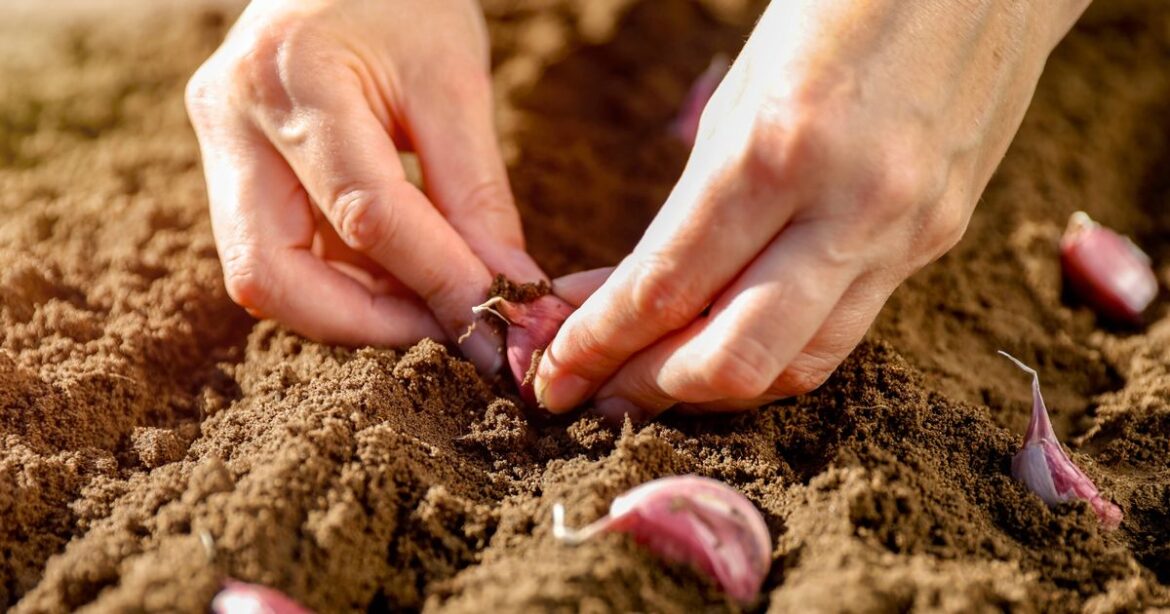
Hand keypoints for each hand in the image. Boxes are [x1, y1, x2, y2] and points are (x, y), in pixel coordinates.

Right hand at [185, 0, 542, 371]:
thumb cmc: (406, 0)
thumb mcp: (455, 83)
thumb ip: (475, 196)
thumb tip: (501, 295)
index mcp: (292, 75)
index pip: (363, 213)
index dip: (434, 281)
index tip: (495, 323)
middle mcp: (232, 116)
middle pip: (271, 272)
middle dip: (365, 322)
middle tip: (448, 327)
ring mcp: (219, 144)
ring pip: (266, 275)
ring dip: (355, 308)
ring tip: (433, 297)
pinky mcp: (230, 166)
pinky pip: (278, 252)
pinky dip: (343, 281)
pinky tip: (400, 273)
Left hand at [536, 0, 1090, 419]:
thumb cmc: (835, 12)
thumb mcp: (739, 97)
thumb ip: (689, 210)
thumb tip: (625, 293)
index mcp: (777, 150)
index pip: (668, 287)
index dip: (599, 346)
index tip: (554, 377)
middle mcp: (849, 208)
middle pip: (736, 359)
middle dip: (650, 389)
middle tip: (597, 394)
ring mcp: (904, 234)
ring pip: (798, 365)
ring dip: (716, 389)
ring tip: (656, 381)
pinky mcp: (937, 243)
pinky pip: (844, 331)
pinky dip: (776, 352)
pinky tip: (732, 342)